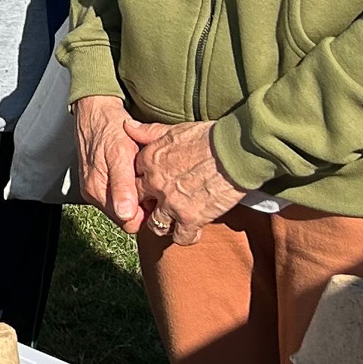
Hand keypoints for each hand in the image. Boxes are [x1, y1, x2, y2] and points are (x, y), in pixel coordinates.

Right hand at [72, 95, 144, 228]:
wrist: (95, 109)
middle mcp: (94, 193)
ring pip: (124, 207)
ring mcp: (95, 188)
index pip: (128, 222)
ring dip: (137, 196)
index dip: (146, 214)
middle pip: (126, 217)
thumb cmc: (110, 127)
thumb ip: (123, 186)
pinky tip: (136, 173)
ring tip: (145, 176)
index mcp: (97, 190)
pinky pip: (119, 195)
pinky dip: (131, 188)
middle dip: (142, 206)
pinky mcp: (98, 181)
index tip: (158, 197)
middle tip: (155, 183)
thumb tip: (125, 214)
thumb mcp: (121, 154)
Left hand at [128, 119, 246, 246]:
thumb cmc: (209, 137)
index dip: (142, 184)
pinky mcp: (190, 219)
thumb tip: (126, 126)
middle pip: (139, 203)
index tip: (151, 187)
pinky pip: (180, 238)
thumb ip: (149, 131)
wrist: (236, 151)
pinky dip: (186, 237)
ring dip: (164, 225)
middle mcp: (155, 183)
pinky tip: (193, 231)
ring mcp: (171, 203)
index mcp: (150, 160)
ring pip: (155, 225)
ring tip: (175, 221)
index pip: (131, 178)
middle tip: (161, 207)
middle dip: (147, 206)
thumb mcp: (174, 129)